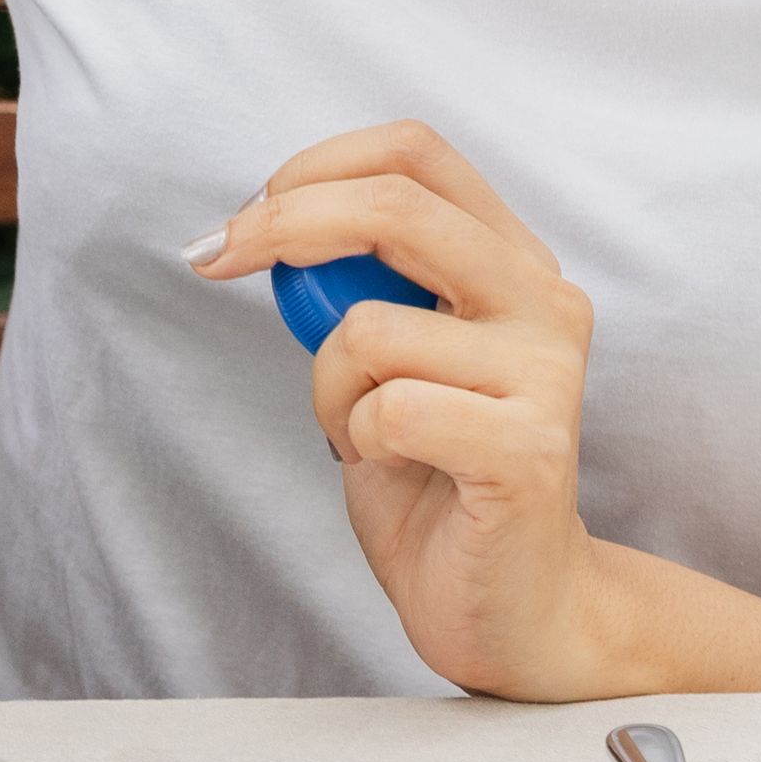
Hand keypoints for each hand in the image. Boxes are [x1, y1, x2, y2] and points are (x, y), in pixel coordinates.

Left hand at [189, 123, 649, 702]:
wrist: (514, 607)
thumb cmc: (440, 482)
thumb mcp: (386, 365)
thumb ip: (356, 290)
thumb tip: (262, 229)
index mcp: (513, 263)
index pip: (416, 154)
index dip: (316, 165)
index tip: (243, 216)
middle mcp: (545, 301)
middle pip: (396, 204)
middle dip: (282, 224)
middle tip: (214, 257)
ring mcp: (546, 372)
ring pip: (369, 328)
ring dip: (330, 387)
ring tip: (368, 436)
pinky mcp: (530, 448)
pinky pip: (387, 410)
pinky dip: (359, 441)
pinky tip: (401, 471)